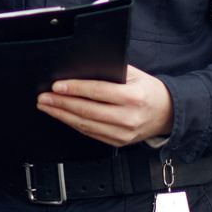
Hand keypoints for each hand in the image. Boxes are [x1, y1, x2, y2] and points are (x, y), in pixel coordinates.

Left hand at [36, 64, 173, 146]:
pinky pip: (91, 134)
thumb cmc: (149, 91)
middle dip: (61, 103)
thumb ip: (111, 71)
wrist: (168, 113)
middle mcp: (128, 117)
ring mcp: (123, 133)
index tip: (57, 86)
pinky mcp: (118, 142)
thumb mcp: (135, 75)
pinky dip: (74, 125)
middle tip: (44, 97)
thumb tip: (82, 69)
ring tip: (47, 107)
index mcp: (133, 97)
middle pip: (87, 111)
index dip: (75, 89)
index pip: (97, 92)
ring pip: (86, 125)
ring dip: (63, 116)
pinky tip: (63, 117)